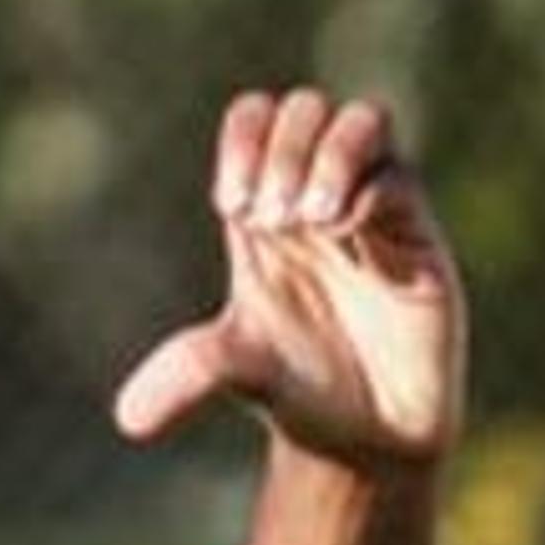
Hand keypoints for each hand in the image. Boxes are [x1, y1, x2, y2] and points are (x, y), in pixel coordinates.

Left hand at [113, 87, 466, 470]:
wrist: (366, 435)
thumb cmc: (297, 392)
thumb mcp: (231, 372)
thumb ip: (184, 375)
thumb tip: (128, 421)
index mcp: (263, 215)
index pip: (256, 119)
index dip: (244, 139)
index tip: (234, 205)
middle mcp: (318, 200)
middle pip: (304, 108)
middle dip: (282, 149)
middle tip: (270, 218)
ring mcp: (372, 213)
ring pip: (363, 121)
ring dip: (329, 156)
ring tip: (311, 219)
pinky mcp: (416, 238)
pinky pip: (399, 177)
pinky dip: (367, 191)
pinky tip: (345, 232)